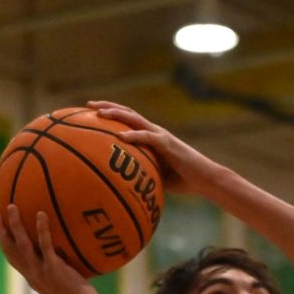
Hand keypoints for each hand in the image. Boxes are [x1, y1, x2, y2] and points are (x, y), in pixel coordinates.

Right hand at [0, 206, 102, 293]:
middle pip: (9, 250)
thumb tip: (69, 252)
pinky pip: (45, 246)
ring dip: (15, 225)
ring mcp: (41, 272)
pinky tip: (42, 214)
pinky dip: (42, 230)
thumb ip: (61, 268)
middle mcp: (32, 274)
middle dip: (0, 230)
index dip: (3, 242)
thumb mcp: (65, 284)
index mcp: (32, 277)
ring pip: (22, 245)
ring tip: (12, 206)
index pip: (12, 258)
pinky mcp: (54, 270)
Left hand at [86, 102, 217, 196]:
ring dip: (116, 115)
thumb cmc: (183, 181)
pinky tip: (120, 136)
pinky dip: (133, 135)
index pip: (128, 120)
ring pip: (135, 119)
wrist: (205, 179)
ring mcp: (160, 136)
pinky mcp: (167, 144)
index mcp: (151, 137)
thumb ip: (142, 175)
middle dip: (108, 107)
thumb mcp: (157, 177)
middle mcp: (154, 132)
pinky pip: (147, 137)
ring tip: (100, 114)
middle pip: (127, 113)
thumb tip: (123, 187)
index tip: (91, 114)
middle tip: (88, 105)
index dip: (111, 114)